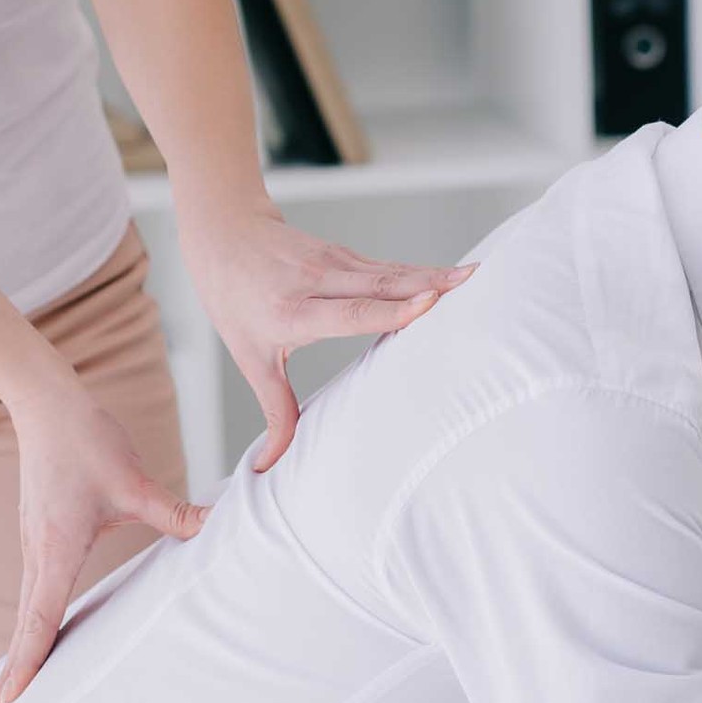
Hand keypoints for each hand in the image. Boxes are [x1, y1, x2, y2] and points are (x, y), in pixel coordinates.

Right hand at [0, 388, 206, 702]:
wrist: (46, 405)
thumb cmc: (86, 441)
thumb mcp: (135, 482)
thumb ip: (175, 514)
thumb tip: (218, 529)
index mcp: (56, 549)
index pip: (40, 619)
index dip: (27, 663)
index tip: (9, 701)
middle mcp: (38, 554)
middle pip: (25, 626)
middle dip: (14, 672)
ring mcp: (34, 545)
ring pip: (28, 608)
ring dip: (24, 648)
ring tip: (17, 691)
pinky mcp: (39, 536)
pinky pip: (35, 589)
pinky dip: (33, 620)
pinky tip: (43, 635)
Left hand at [182, 202, 475, 470]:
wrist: (225, 236)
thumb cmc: (235, 301)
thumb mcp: (249, 358)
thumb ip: (274, 410)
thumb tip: (270, 466)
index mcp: (294, 312)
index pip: (349, 311)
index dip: (391, 309)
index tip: (427, 302)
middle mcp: (319, 282)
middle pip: (381, 283)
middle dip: (428, 283)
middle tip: (471, 285)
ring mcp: (336, 262)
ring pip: (391, 270)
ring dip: (435, 274)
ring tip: (476, 278)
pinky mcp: (348, 255)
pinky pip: (391, 267)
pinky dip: (424, 273)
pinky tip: (456, 277)